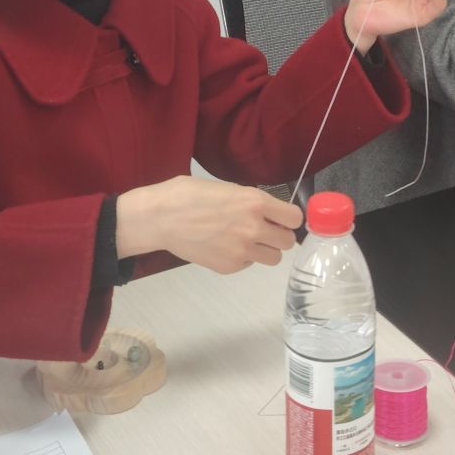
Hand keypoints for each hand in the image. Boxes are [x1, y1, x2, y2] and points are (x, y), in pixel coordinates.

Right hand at [114, 175, 302, 273]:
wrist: (160, 218)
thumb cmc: (188, 194)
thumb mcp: (226, 188)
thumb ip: (250, 201)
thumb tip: (267, 211)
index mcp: (255, 202)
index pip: (294, 218)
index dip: (289, 218)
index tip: (282, 218)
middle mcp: (254, 228)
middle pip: (288, 241)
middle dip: (279, 235)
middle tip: (265, 230)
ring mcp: (242, 251)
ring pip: (274, 258)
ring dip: (265, 250)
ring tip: (247, 241)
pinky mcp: (229, 267)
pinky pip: (249, 264)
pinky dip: (243, 258)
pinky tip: (225, 246)